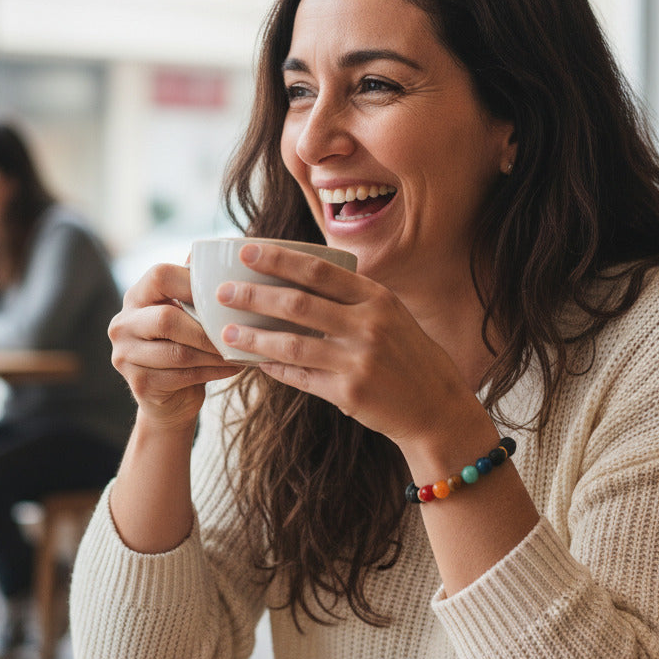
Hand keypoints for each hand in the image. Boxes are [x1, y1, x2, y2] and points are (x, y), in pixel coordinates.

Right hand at [110, 262, 241, 429]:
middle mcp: (123, 323)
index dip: (195, 284)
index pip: (160, 276)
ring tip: (239, 351)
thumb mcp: (188, 312)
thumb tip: (219, 253)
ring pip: (178, 352)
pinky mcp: (138, 383)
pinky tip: (231, 368)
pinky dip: (213, 372)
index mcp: (136, 296)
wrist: (171, 397)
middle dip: (207, 329)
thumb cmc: (186, 344)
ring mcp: (125, 355)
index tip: (227, 296)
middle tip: (237, 332)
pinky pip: (182, 376)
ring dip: (215, 354)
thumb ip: (195, 287)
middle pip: (167, 319)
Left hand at [213, 242, 481, 447]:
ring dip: (255, 338)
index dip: (279, 260)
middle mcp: (368, 325)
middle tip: (223, 292)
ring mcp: (358, 360)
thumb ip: (352, 298)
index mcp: (377, 298)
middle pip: (298, 304)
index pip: (320, 271)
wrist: (435, 407)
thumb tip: (298, 279)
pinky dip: (275, 368)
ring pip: (292, 344)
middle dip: (254, 296)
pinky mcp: (349, 392)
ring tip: (227, 334)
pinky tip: (255, 362)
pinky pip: (301, 377)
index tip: (246, 252)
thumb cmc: (408, 355)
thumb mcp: (391, 315)